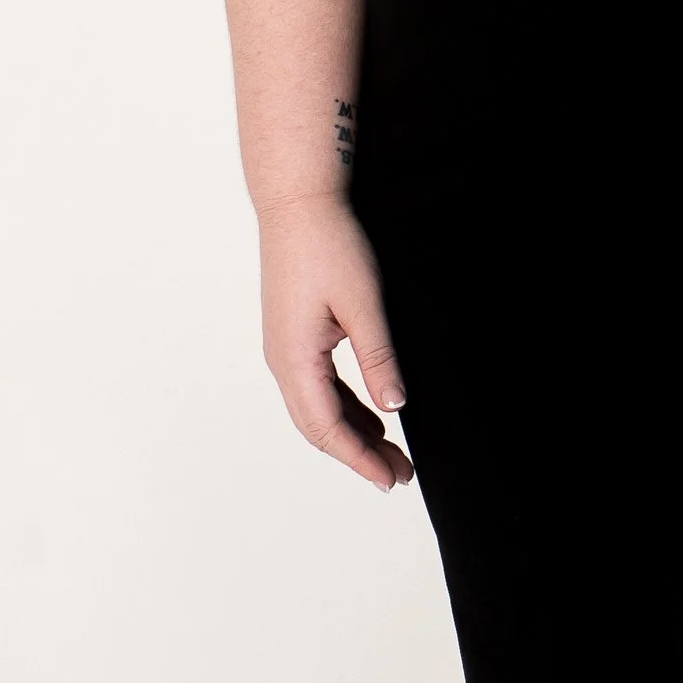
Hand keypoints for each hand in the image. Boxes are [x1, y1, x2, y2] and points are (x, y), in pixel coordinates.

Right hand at [259, 191, 412, 490]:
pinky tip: (374, 415)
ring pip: (318, 409)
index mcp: (294, 359)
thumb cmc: (328, 244)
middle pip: (319, 427)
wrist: (298, 202)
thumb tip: (395, 407)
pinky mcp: (295, 336)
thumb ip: (378, 358)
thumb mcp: (364, 304)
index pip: (327, 428)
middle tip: (400, 475)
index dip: (360, 458)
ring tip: (393, 453)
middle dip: (358, 454)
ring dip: (354, 432)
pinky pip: (319, 386)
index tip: (390, 479)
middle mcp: (283, 360)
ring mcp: (286, 349)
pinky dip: (347, 407)